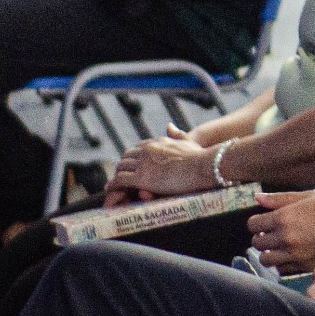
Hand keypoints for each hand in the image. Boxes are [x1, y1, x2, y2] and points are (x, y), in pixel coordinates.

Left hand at [103, 128, 217, 205]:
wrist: (204, 165)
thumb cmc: (201, 157)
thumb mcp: (188, 141)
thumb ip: (177, 134)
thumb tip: (169, 125)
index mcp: (157, 142)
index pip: (137, 149)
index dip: (132, 159)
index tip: (131, 167)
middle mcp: (147, 150)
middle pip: (126, 158)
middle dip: (122, 168)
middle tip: (119, 179)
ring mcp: (144, 163)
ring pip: (121, 168)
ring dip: (117, 178)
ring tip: (113, 187)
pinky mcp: (142, 177)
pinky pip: (121, 180)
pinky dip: (114, 186)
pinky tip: (110, 190)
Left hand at [247, 191, 314, 269]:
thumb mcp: (309, 196)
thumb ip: (281, 198)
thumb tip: (257, 199)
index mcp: (285, 217)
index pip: (254, 225)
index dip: (256, 222)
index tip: (263, 222)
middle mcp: (287, 237)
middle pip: (257, 243)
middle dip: (261, 238)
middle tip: (270, 234)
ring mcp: (296, 254)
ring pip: (267, 260)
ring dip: (268, 253)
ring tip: (278, 247)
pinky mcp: (305, 267)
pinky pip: (282, 271)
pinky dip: (281, 264)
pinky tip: (289, 256)